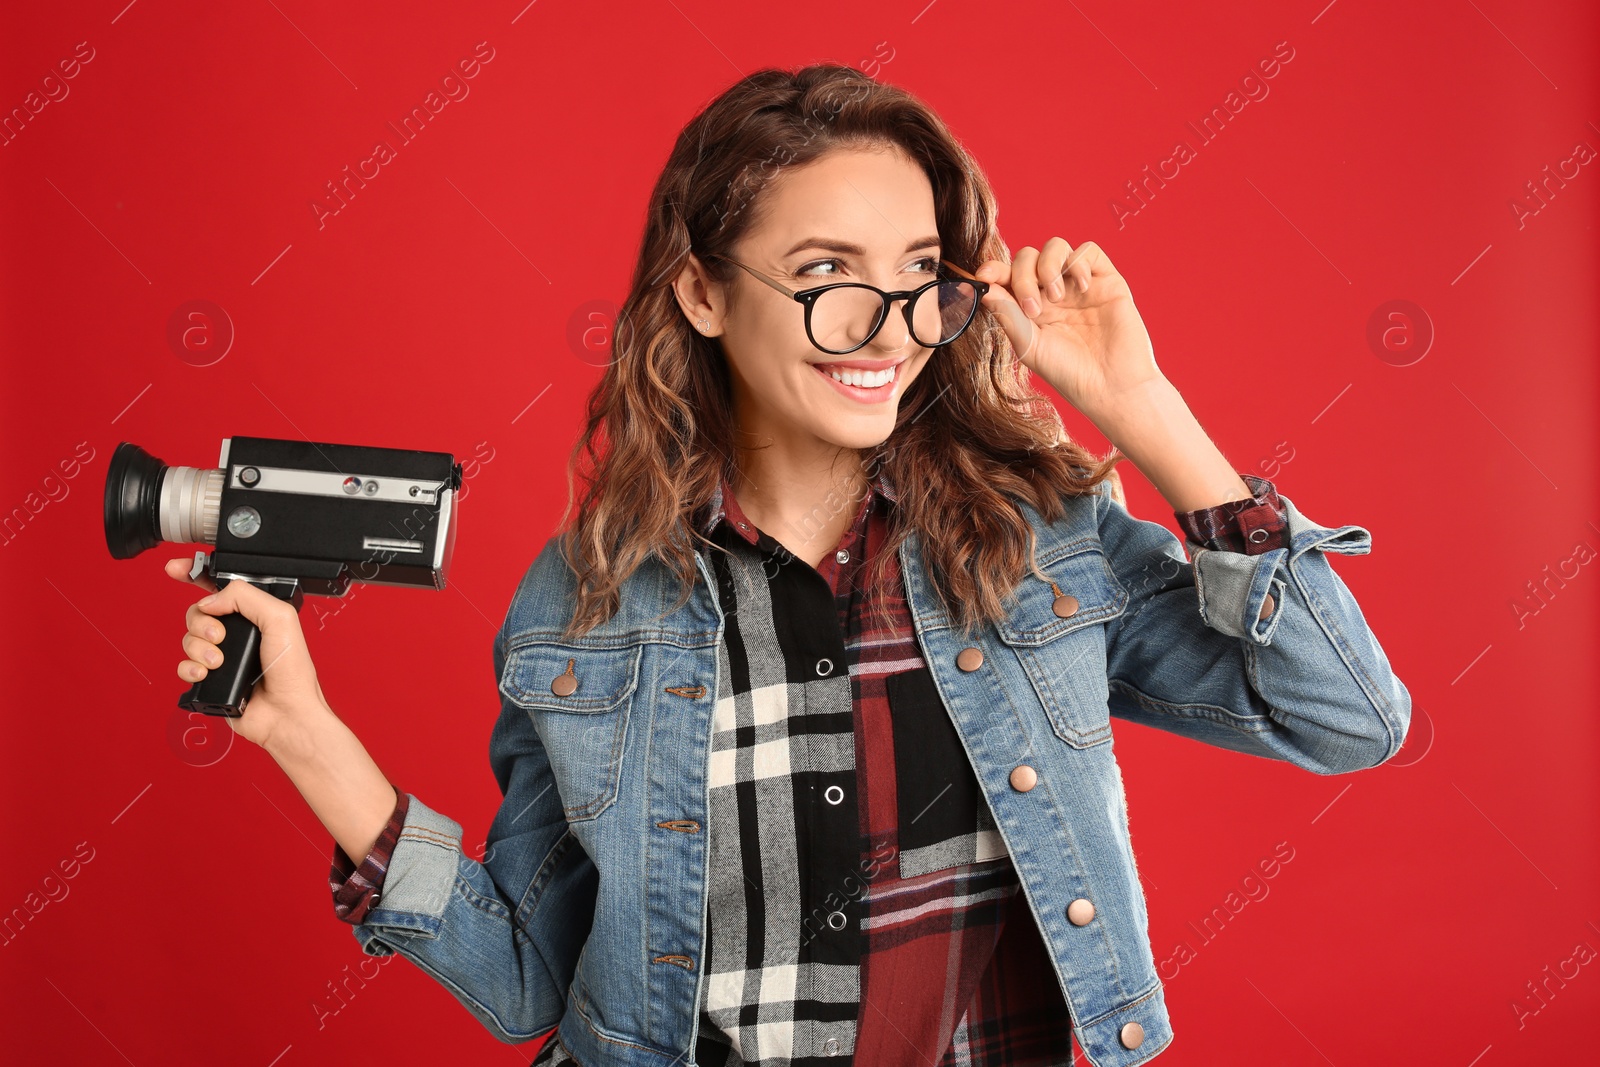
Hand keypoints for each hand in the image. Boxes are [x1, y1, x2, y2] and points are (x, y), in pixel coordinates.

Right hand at [166, 557, 328, 751]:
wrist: (285, 713)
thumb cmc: (292, 672)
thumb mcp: (279, 618)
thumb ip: (245, 597)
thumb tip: (210, 601)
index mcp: (255, 614)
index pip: (220, 587)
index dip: (195, 574)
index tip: (176, 568)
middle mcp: (237, 634)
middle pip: (197, 612)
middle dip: (202, 623)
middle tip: (220, 637)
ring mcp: (222, 656)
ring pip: (188, 639)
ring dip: (199, 648)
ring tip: (219, 661)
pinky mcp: (210, 680)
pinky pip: (183, 666)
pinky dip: (190, 668)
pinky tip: (207, 674)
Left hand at [975, 238, 1162, 420]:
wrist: (1111, 385)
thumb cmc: (1070, 373)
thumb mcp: (1030, 346)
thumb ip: (1008, 315)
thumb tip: (983, 289)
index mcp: (1029, 307)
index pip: (1007, 277)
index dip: (993, 270)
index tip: (984, 276)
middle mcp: (1052, 292)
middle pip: (1027, 258)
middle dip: (1023, 276)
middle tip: (1032, 308)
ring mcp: (1078, 284)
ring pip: (1055, 246)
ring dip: (1048, 266)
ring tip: (1057, 298)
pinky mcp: (1106, 280)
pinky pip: (1088, 250)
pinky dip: (1078, 262)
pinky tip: (1082, 288)